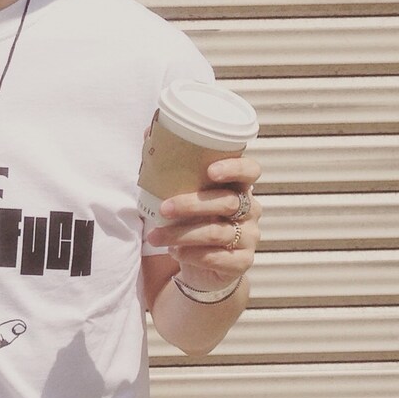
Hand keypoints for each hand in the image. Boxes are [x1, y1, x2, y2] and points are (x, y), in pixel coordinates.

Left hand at [146, 156, 261, 291]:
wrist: (199, 265)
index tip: (210, 171)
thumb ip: (170, 168)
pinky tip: (175, 252)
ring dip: (182, 233)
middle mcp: (250, 210)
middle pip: (228, 201)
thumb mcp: (182, 195)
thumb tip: (148, 132)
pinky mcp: (242, 263)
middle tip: (164, 208)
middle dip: (192, 204)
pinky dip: (193, 255)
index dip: (235, 168)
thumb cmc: (191, 221)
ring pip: (217, 232)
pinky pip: (219, 257)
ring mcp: (249, 237)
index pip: (250, 171)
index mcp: (238, 187)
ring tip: (155, 236)